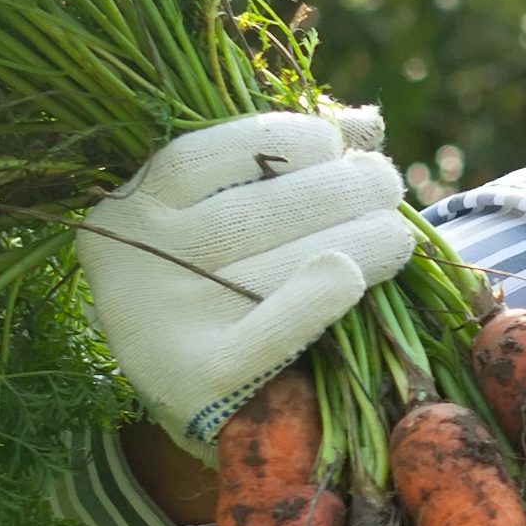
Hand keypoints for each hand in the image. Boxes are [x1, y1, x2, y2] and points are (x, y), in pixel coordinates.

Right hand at [75, 108, 416, 446]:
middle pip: (254, 210)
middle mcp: (132, 260)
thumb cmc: (218, 287)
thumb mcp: (224, 216)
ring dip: (356, 239)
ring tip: (395, 233)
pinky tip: (354, 277)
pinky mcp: (197, 381)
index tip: (336, 143)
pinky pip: (270, 331)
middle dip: (338, 188)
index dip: (284, 139)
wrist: (190, 401)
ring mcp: (160, 323)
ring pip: (277, 263)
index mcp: (129, 208)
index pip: (206, 154)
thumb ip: (282, 164)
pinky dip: (317, 299)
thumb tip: (366, 123)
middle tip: (385, 185)